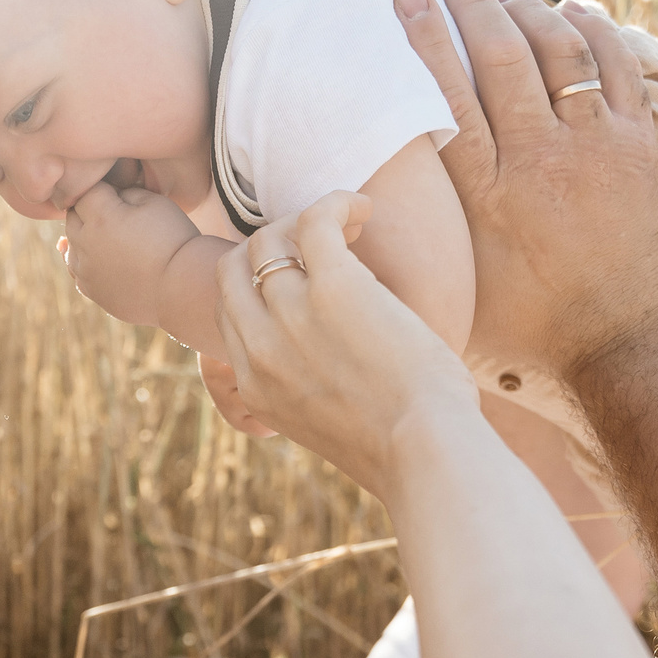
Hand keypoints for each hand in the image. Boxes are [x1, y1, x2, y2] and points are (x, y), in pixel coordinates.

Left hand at [60, 180, 201, 327]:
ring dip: (84, 237)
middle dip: (90, 211)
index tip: (121, 193)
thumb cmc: (174, 241)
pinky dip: (85, 262)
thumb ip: (125, 192)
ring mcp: (85, 270)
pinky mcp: (92, 291)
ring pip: (71, 244)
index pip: (88, 190)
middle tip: (116, 214)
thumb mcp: (155, 202)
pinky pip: (77, 271)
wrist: (183, 289)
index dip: (106, 189)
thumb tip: (111, 196)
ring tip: (109, 238)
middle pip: (74, 216)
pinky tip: (98, 259)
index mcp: (100, 216)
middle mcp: (85, 243)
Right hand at [212, 191, 481, 498]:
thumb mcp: (335, 430)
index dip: (259, 285)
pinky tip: (365, 208)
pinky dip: (338, 202)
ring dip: (308, 221)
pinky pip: (315, 219)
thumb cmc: (404, 450)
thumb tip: (340, 371)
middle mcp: (262, 348)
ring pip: (270, 239)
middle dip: (270, 246)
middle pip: (235, 268)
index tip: (300, 277)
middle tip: (318, 245)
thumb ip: (316, 396)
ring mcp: (291, 314)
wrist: (425, 455)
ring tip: (351, 225)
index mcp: (255, 388)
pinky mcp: (334, 286)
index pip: (231, 313)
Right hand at [392, 0, 657, 380]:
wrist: (630, 344)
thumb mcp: (464, 296)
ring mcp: (594, 148)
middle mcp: (540, 161)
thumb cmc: (539, 332)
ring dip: (526, 12)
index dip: (425, 41)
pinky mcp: (638, 148)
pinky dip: (595, 32)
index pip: (449, 97)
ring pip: (557, 52)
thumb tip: (370, 238)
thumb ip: (426, 253)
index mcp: (490, 195)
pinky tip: (574, 10)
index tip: (407, 1)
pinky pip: (617, 68)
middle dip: (470, 9)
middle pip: (500, 58)